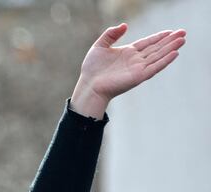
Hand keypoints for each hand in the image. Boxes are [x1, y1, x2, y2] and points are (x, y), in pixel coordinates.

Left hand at [71, 24, 185, 117]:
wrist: (89, 85)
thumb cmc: (92, 68)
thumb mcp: (99, 46)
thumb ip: (111, 34)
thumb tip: (125, 25)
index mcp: (128, 52)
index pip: (147, 43)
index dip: (159, 36)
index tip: (171, 31)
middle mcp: (135, 60)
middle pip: (156, 48)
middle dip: (169, 40)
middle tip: (183, 32)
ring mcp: (138, 68)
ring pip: (158, 56)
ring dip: (171, 48)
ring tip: (182, 40)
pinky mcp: (138, 77)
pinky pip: (154, 67)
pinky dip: (164, 61)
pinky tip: (174, 53)